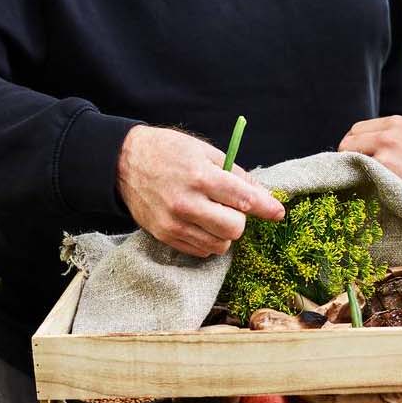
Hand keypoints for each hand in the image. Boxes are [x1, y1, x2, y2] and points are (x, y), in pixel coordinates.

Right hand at [117, 126, 284, 257]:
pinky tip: (200, 222)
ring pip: (220, 244)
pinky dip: (208, 240)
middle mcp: (187, 203)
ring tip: (212, 213)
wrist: (123, 163)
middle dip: (240, 219)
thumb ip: (236, 174)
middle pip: (234, 229)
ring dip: (224, 232)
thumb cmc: (168, 151)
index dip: (266, 207)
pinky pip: (201, 251)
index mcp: (200, 176)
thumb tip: (263, 195)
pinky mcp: (165, 236)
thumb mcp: (204, 151)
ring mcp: (174, 223)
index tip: (278, 213)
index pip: (243, 199)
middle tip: (230, 206)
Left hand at [339, 116, 401, 205]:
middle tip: (360, 178)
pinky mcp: (385, 165)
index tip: (359, 164)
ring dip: (353, 172)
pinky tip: (375, 193)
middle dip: (349, 158)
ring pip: (348, 157)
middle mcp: (390, 130)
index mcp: (397, 122)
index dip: (355, 148)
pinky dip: (360, 183)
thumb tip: (359, 153)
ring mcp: (386, 147)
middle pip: (348, 140)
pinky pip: (357, 174)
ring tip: (370, 186)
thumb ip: (391, 141)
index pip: (357, 129)